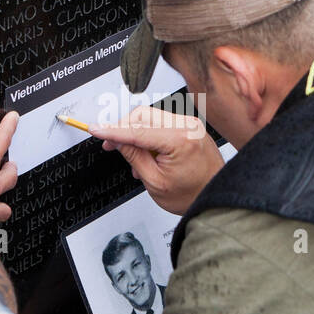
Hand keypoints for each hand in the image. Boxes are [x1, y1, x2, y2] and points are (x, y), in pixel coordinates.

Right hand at [90, 106, 223, 214]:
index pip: (137, 130)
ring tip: (136, 161)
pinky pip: (162, 123)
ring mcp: (190, 124)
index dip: (113, 131)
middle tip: (110, 146)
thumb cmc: (193, 194)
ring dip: (136, 133)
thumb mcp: (155, 181)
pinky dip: (149, 135)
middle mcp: (187, 126)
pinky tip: (148, 155)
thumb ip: (134, 156)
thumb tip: (117, 140)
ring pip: (150, 118)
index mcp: (180, 139)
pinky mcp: (190, 127)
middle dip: (123, 129)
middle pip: (142, 116)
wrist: (217, 197)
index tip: (96, 130)